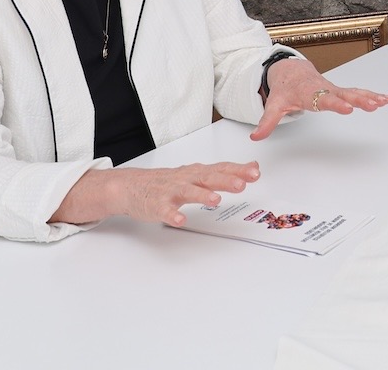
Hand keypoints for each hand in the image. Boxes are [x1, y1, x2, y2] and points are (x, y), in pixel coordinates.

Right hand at [54, 161, 259, 227]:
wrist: (131, 186)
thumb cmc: (169, 181)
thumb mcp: (199, 173)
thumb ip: (225, 172)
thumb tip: (253, 167)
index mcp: (197, 173)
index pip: (221, 169)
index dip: (238, 171)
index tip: (256, 172)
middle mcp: (186, 179)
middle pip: (208, 178)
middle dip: (225, 180)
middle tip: (242, 184)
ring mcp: (170, 192)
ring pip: (187, 192)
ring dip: (201, 196)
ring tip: (215, 201)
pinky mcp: (156, 205)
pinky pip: (165, 211)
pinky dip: (172, 215)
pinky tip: (180, 220)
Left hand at [249, 56, 387, 139]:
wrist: (291, 72)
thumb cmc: (285, 89)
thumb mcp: (274, 105)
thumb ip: (267, 122)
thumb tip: (256, 136)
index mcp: (308, 93)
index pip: (323, 99)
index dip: (335, 104)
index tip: (347, 108)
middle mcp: (324, 89)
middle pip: (343, 94)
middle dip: (358, 99)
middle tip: (372, 105)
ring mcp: (333, 89)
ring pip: (352, 92)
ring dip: (368, 96)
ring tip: (383, 102)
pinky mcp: (339, 91)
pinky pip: (356, 92)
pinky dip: (371, 94)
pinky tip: (384, 99)